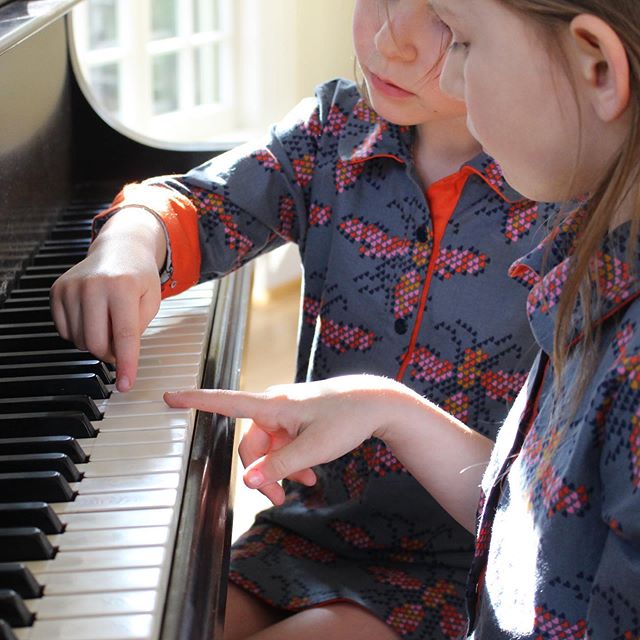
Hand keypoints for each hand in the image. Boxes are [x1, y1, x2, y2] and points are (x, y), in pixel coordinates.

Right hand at [50, 208, 165, 390]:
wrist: (120, 248)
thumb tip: (117, 355)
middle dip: (111, 354)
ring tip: (109, 324)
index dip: (126, 364)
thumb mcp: (151, 302)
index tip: (125, 385)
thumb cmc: (139, 276)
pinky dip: (81, 333)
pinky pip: (66, 331)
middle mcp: (93, 285)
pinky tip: (93, 318)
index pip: (124, 336)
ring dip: (97, 342)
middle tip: (121, 346)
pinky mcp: (57, 291)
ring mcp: (72, 287)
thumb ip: (137, 330)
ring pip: (80, 340)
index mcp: (122, 287)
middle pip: (97, 344)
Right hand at [164, 375, 416, 504]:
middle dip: (261, 473)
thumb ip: (280, 465)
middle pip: (250, 444)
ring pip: (268, 448)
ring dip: (279, 471)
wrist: (375, 403)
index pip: (225, 402)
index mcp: (273, 405)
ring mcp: (286, 414)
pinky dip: (292, 463)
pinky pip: (284, 445)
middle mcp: (275, 406)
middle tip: (279, 499)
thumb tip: (248, 481)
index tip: (169, 397)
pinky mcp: (297, 420)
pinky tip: (309, 477)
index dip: (195, 401)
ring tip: (302, 487)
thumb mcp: (313, 448)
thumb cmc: (346, 418)